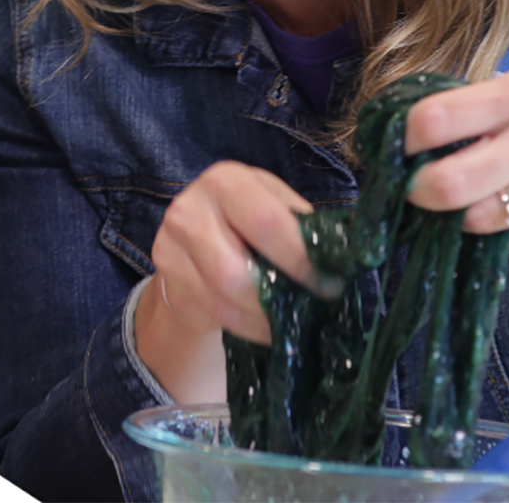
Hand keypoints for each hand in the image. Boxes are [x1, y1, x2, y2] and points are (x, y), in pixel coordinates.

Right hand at [134, 161, 313, 401]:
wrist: (195, 233)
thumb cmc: (250, 217)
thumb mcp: (276, 205)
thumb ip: (301, 227)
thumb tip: (340, 259)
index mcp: (226, 181)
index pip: (266, 223)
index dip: (300, 260)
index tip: (327, 283)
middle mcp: (189, 210)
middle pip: (236, 274)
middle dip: (278, 298)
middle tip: (310, 309)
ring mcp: (170, 248)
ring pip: (224, 302)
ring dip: (264, 320)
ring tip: (290, 322)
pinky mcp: (168, 281)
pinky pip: (214, 316)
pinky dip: (248, 327)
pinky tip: (266, 326)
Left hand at [402, 45, 508, 232]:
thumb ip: (503, 91)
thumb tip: (451, 114)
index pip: (437, 120)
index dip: (406, 134)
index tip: (402, 138)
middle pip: (446, 186)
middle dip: (416, 189)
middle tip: (413, 182)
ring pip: (477, 218)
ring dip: (458, 209)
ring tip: (461, 190)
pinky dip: (504, 215)